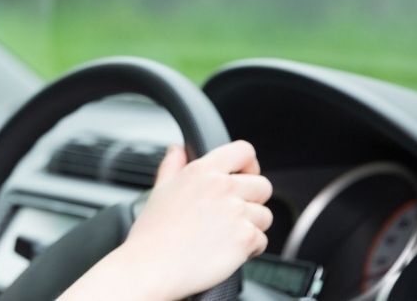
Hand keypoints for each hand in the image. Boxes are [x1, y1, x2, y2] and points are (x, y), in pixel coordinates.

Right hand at [118, 140, 273, 299]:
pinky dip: (248, 248)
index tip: (242, 177)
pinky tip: (225, 251)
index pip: (244, 151)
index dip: (248, 165)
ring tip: (224, 236)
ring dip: (250, 226)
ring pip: (264, 215)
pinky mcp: (245, 237)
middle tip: (230, 214)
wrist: (152, 267)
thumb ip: (172, 165)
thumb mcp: (159, 190)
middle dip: (252, 200)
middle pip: (263, 185)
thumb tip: (177, 149)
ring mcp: (236, 212)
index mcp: (202, 171)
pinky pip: (261, 240)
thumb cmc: (152, 233)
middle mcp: (222, 187)